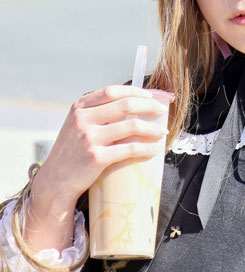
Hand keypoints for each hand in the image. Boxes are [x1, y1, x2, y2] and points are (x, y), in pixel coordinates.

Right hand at [35, 85, 171, 208]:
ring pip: (132, 126)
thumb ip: (96, 112)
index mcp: (80, 107)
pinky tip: (154, 149)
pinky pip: (130, 149)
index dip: (134, 91)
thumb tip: (131, 102)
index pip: (112, 91)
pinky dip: (146, 148)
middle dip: (149, 106)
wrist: (56, 180)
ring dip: (152, 128)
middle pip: (126, 105)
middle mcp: (83, 119)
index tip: (150, 96)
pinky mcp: (97, 158)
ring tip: (162, 131)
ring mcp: (90, 138)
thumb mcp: (77, 124)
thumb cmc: (72, 150)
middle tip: (162, 111)